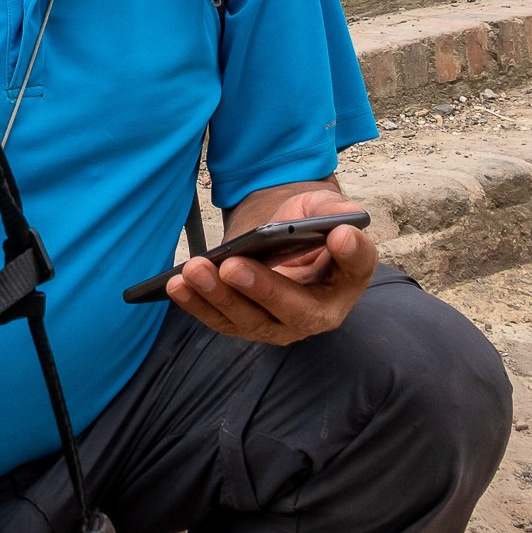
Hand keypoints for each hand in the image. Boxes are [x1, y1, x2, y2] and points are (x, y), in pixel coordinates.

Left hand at [164, 189, 377, 345]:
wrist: (279, 237)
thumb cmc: (305, 223)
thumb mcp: (320, 207)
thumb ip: (334, 212)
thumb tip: (344, 226)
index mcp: (346, 278)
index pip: (356, 269)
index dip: (351, 255)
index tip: (339, 236)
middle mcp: (317, 312)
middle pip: (293, 311)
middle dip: (260, 289)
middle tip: (231, 266)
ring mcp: (279, 325)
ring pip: (249, 321)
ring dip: (217, 298)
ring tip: (193, 271)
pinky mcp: (245, 324)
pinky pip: (220, 321)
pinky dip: (196, 305)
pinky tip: (175, 285)